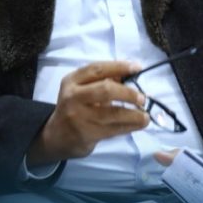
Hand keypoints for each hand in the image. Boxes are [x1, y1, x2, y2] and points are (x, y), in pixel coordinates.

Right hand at [28, 61, 148, 164]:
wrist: (57, 136)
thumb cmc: (75, 108)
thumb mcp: (81, 90)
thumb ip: (101, 80)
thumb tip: (129, 74)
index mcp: (71, 81)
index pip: (97, 69)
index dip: (119, 67)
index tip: (137, 68)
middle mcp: (73, 97)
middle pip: (106, 89)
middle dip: (128, 93)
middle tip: (142, 98)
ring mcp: (79, 117)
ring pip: (113, 113)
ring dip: (134, 114)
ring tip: (145, 116)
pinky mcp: (87, 134)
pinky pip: (114, 129)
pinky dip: (131, 126)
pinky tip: (139, 125)